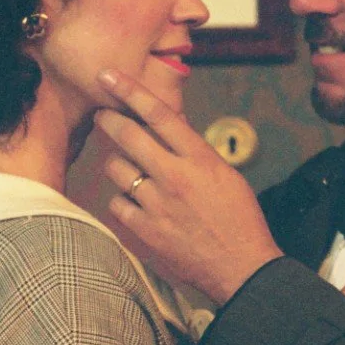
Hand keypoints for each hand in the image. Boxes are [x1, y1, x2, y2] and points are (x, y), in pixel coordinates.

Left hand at [95, 69, 281, 304]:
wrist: (242, 268)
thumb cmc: (240, 221)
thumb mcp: (227, 177)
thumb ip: (195, 154)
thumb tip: (168, 133)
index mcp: (201, 159)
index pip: (159, 114)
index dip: (130, 90)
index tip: (109, 76)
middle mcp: (176, 177)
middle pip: (128, 135)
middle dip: (109, 119)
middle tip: (103, 115)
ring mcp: (157, 204)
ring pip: (116, 168)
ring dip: (119, 164)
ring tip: (132, 172)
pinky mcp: (144, 230)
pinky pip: (117, 203)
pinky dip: (124, 201)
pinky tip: (138, 205)